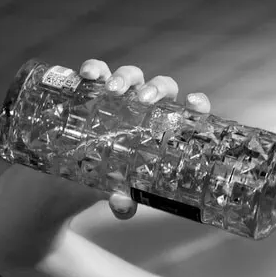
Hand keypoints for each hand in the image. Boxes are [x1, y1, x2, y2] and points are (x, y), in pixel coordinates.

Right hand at [72, 60, 212, 218]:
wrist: (78, 168)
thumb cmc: (113, 175)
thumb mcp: (119, 190)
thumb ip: (124, 199)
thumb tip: (121, 207)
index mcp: (166, 127)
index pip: (189, 110)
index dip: (197, 104)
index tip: (194, 103)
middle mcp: (148, 106)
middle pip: (161, 86)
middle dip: (155, 89)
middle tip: (143, 101)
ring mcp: (123, 94)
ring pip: (132, 75)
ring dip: (124, 78)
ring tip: (113, 91)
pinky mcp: (96, 88)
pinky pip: (98, 72)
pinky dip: (95, 69)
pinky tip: (87, 74)